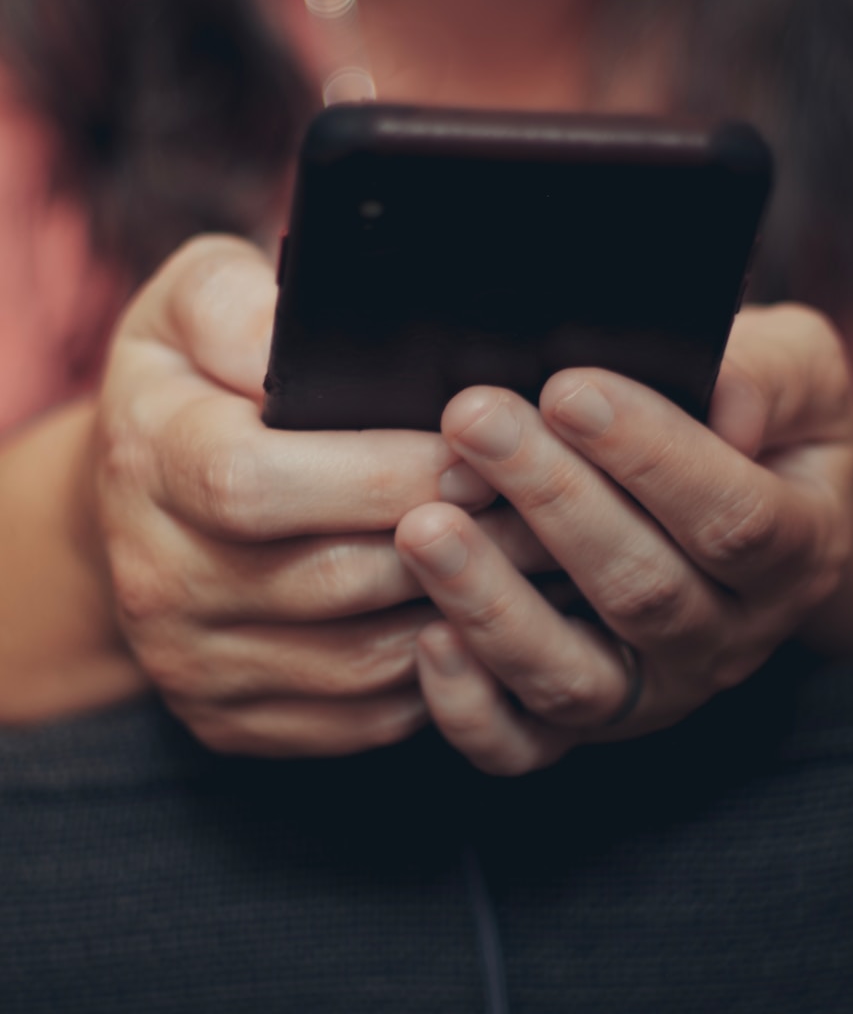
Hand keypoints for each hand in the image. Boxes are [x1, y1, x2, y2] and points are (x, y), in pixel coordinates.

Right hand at [94, 235, 549, 755]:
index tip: (475, 456)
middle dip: (457, 542)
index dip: (380, 472)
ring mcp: (192, 662)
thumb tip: (307, 339)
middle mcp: (158, 576)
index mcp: (148, 460)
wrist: (134, 495)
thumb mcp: (194, 304)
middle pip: (331, 578)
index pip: (259, 483)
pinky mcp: (231, 718)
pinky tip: (491, 625)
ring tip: (542, 568)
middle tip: (548, 511)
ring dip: (464, 616)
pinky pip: (358, 716)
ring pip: (360, 661)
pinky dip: (438, 676)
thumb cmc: (189, 381)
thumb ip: (240, 304)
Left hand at [395, 305, 852, 773]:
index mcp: (798, 551)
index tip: (568, 390)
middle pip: (643, 590)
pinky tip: (429, 637)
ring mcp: (653, 690)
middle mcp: (730, 638)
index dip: (652, 455)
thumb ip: (774, 377)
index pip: (734, 516)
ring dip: (493, 604)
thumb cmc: (759, 423)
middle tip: (474, 420)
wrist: (741, 510)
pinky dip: (471, 706)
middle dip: (551, 500)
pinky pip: (524, 744)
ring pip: (576, 678)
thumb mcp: (800, 372)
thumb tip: (724, 399)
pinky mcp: (584, 721)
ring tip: (425, 527)